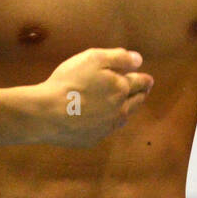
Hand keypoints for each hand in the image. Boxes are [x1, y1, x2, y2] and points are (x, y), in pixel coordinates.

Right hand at [36, 47, 153, 146]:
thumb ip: (119, 57)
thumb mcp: (93, 58)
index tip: (149, 80)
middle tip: (141, 91)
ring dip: (127, 109)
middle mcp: (120, 110)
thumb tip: (138, 60)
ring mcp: (107, 128)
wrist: (47, 113)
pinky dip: (107, 122)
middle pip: (136, 102)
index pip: (140, 83)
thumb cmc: (70, 81)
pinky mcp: (93, 139)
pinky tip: (100, 119)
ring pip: (123, 117)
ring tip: (125, 105)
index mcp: (121, 89)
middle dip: (140, 95)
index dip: (145, 80)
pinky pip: (105, 129)